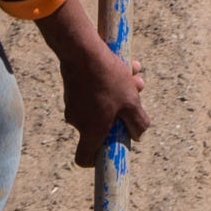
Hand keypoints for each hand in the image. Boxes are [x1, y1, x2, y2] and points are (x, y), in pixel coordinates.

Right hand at [36, 0, 148, 167]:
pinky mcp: (72, 87)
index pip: (84, 158)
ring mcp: (73, 103)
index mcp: (91, 131)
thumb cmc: (108, 80)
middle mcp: (78, 121)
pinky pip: (95, 90)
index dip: (96, 160)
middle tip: (136, 93)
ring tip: (133, 72)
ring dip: (120, 91)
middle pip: (102, 125)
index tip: (111, 148)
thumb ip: (138, 123)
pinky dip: (108, 81)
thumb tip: (138, 135)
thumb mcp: (131, 102)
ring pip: (102, 103)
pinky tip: (124, 63)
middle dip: (122, 111)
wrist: (82, 50)